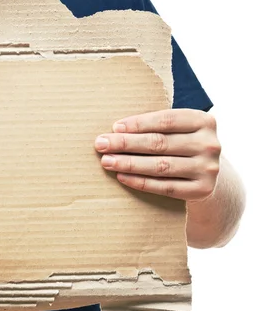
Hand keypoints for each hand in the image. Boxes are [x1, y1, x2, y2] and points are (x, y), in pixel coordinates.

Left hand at [94, 109, 220, 200]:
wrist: (206, 174)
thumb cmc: (180, 144)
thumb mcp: (178, 129)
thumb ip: (156, 125)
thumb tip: (115, 130)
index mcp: (204, 121)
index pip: (165, 120)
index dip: (138, 124)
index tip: (114, 128)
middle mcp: (210, 144)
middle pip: (159, 143)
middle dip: (126, 143)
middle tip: (100, 144)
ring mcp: (208, 169)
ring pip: (160, 166)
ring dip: (129, 164)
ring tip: (107, 161)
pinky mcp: (202, 190)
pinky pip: (165, 187)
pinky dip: (141, 182)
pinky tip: (122, 177)